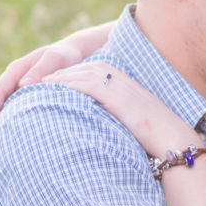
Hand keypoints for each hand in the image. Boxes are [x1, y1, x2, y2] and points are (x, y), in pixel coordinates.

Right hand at [0, 41, 85, 138]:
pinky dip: (7, 122)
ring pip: (2, 107)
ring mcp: (17, 89)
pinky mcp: (25, 97)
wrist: (73, 53)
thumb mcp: (54, 59)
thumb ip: (40, 71)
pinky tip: (6, 137)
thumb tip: (23, 86)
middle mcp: (13, 80)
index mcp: (16, 70)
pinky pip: (12, 110)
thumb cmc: (64, 56)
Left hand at [41, 63, 196, 155]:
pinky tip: (51, 89)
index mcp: (121, 79)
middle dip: (58, 74)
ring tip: (38, 84)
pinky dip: (66, 84)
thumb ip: (112, 112)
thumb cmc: (151, 133)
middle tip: (36, 80)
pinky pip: (84, 84)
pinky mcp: (113, 92)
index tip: (50, 81)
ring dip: (57, 78)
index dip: (68, 75)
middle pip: (80, 69)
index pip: (88, 71)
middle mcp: (117, 76)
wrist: (168, 136)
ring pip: (79, 74)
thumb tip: (96, 122)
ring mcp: (115, 82)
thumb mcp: (128, 117)